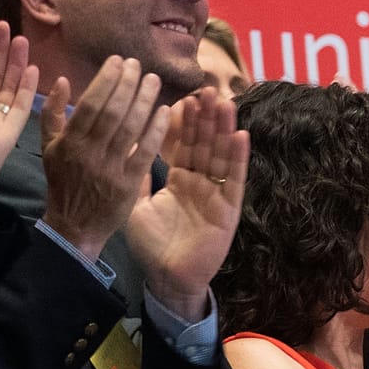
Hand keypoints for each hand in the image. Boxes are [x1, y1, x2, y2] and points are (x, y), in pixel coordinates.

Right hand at [40, 56, 168, 259]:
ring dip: (144, 100)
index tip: (118, 61)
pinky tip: (165, 110)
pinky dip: (156, 129)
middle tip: (138, 64)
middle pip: (112, 111)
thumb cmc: (63, 181)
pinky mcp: (128, 183)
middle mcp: (89, 153)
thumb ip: (52, 113)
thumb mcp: (49, 148)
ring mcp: (110, 168)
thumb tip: (62, 80)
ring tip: (153, 80)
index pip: (89, 104)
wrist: (73, 227)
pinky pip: (145, 151)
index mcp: (69, 142)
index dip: (106, 80)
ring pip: (130, 128)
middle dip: (127, 84)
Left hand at [126, 88, 247, 320]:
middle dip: (205, 117)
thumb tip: (128, 147)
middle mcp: (200, 182)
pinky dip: (238, 158)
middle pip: (204, 143)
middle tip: (206, 89)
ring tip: (224, 102)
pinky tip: (241, 135)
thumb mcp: (137, 205)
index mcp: (179, 179)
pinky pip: (235, 179)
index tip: (181, 98)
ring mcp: (216, 193)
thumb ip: (137, 177)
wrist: (167, 279)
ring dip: (224, 128)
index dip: (182, 123)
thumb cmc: (152, 246)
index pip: (181, 144)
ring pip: (221, 155)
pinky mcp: (229, 208)